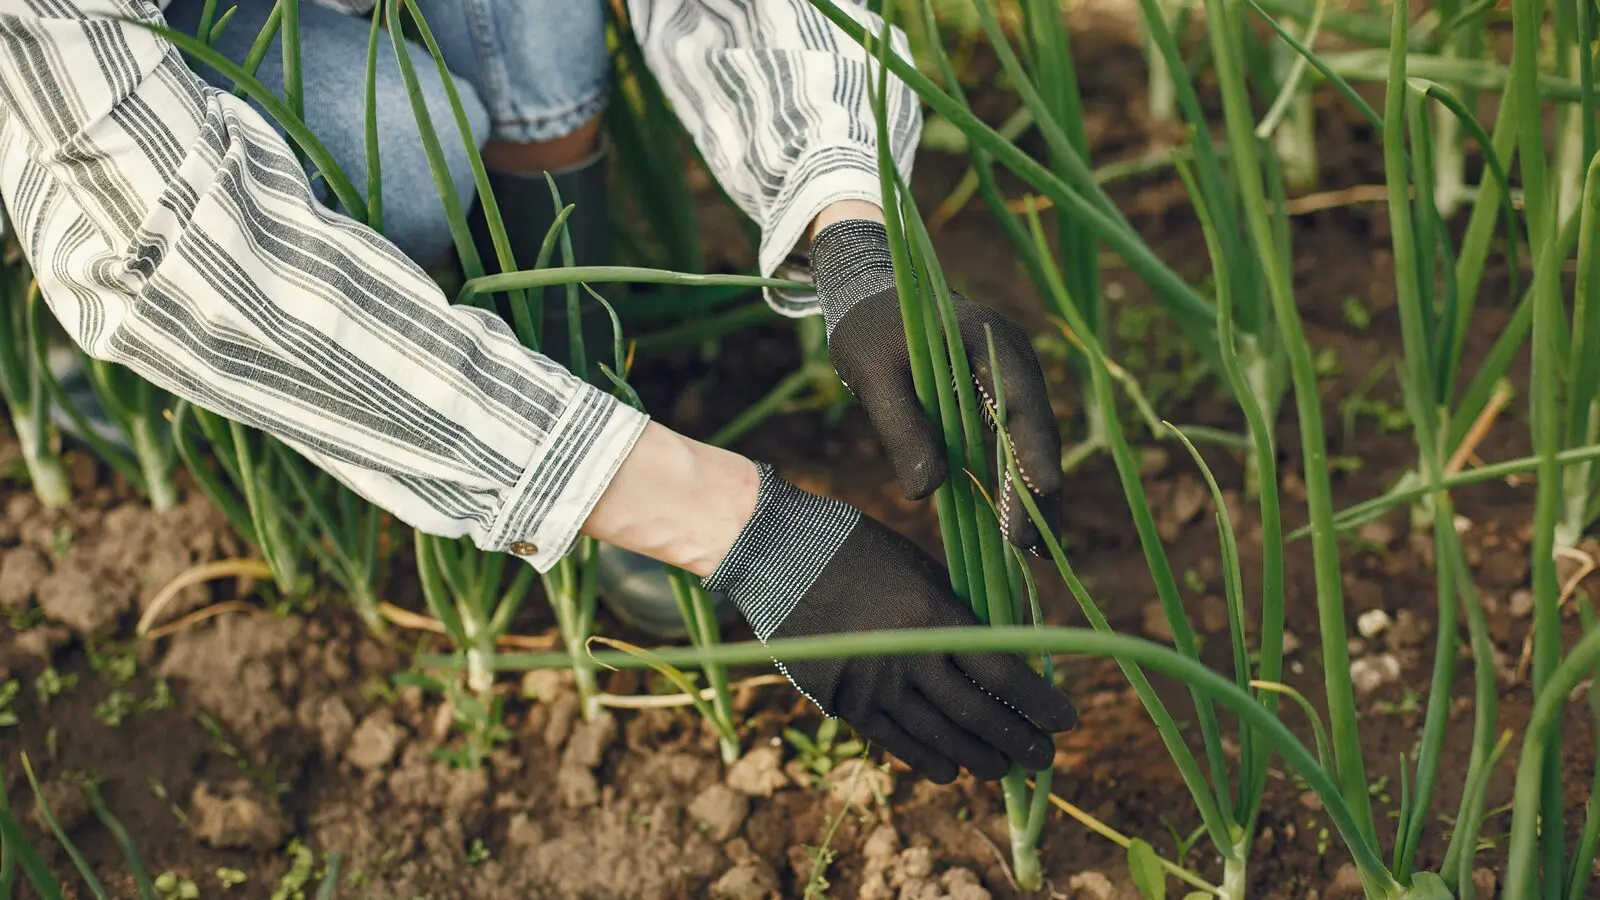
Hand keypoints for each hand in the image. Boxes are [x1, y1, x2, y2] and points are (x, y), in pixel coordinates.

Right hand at [703, 464, 1076, 782]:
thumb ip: (961, 614)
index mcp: (934, 615)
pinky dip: (929, 759)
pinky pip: (895, 742)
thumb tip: (1009, 652)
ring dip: (980, 757)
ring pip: (939, 736)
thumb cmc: (862, 552)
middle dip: (1019, 739)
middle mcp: (907, 656)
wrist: (780, 556)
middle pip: (977, 713)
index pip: (1002, 671)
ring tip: (1005, 768)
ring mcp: (873, 684)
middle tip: (1045, 757)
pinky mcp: (843, 701)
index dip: (1039, 702)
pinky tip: (952, 770)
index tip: (1067, 719)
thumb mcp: (922, 571)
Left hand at [810, 218, 1063, 550]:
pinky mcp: (999, 392)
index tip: (1038, 500)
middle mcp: (1013, 357)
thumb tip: (926, 492)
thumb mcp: (872, 374)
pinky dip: (1016, 479)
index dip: (1032, 455)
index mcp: (989, 340)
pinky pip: (1015, 439)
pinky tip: (1015, 525)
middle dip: (1039, 491)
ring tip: (1036, 553)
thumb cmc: (867, 330)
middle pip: (1038, 430)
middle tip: (1034, 549)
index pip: (1021, 403)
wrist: (870, 294)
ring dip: (1035, 493)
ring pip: (1032, 440)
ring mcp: (1011, 374)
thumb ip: (901, 427)